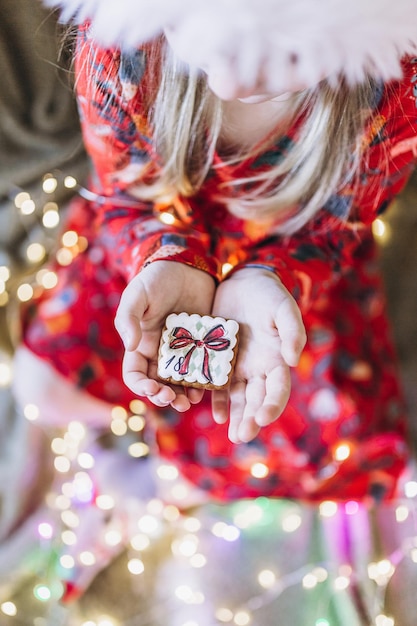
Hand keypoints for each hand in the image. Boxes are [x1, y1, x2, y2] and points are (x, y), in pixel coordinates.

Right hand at [114, 261, 215, 410]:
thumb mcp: (137, 294)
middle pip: (159, 385)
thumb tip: (130, 346)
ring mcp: (185, 352)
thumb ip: (128, 318)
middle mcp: (162, 354)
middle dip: (164, 397)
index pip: (135, 375)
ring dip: (184, 396)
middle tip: (175, 400)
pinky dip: (206, 381)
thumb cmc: (157, 278)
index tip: (153, 389)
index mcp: (142, 345)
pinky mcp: (205, 346)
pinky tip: (210, 386)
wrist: (188, 266)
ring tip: (191, 401)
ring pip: (182, 383)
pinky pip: (205, 369)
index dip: (141, 387)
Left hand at [211, 268, 305, 442]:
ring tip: (231, 433)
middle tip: (242, 436)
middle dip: (251, 419)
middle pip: (256, 400)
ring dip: (235, 416)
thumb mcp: (283, 309)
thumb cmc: (269, 295)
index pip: (278, 389)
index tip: (263, 418)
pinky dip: (216, 399)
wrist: (245, 281)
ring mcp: (238, 366)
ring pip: (237, 398)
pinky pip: (216, 384)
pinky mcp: (218, 360)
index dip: (272, 405)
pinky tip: (214, 412)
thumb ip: (292, 332)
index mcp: (276, 360)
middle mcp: (258, 369)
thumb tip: (293, 360)